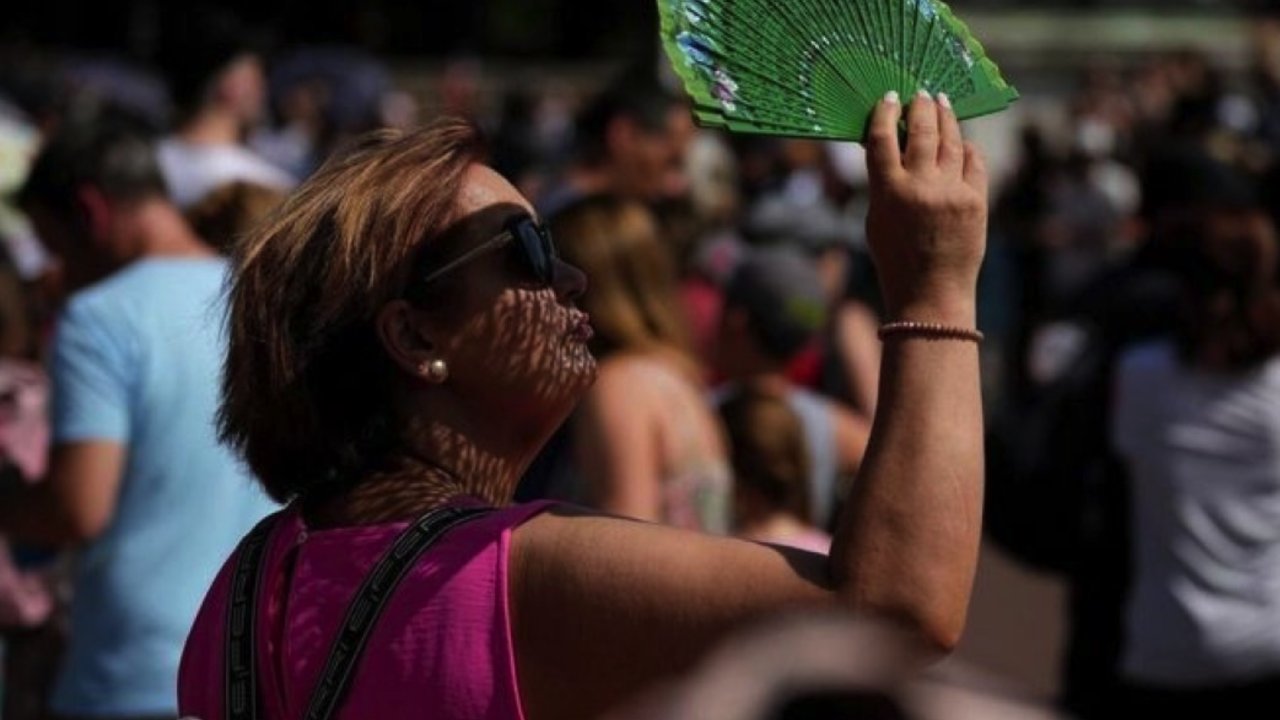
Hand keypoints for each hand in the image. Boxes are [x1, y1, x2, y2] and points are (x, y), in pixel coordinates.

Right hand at [864, 91, 988, 323]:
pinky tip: (961, 142)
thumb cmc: (896, 258)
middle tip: (920, 94)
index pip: (882, 138)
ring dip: (945, 117)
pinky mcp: (976, 199)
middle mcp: (920, 186)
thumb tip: (889, 145)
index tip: (889, 98)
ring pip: (950, 139)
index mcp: (888, 192)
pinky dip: (966, 148)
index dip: (884, 113)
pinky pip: (972, 161)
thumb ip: (882, 182)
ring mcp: (951, 191)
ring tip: (941, 104)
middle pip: (920, 129)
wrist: (931, 293)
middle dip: (920, 106)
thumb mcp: (876, 219)